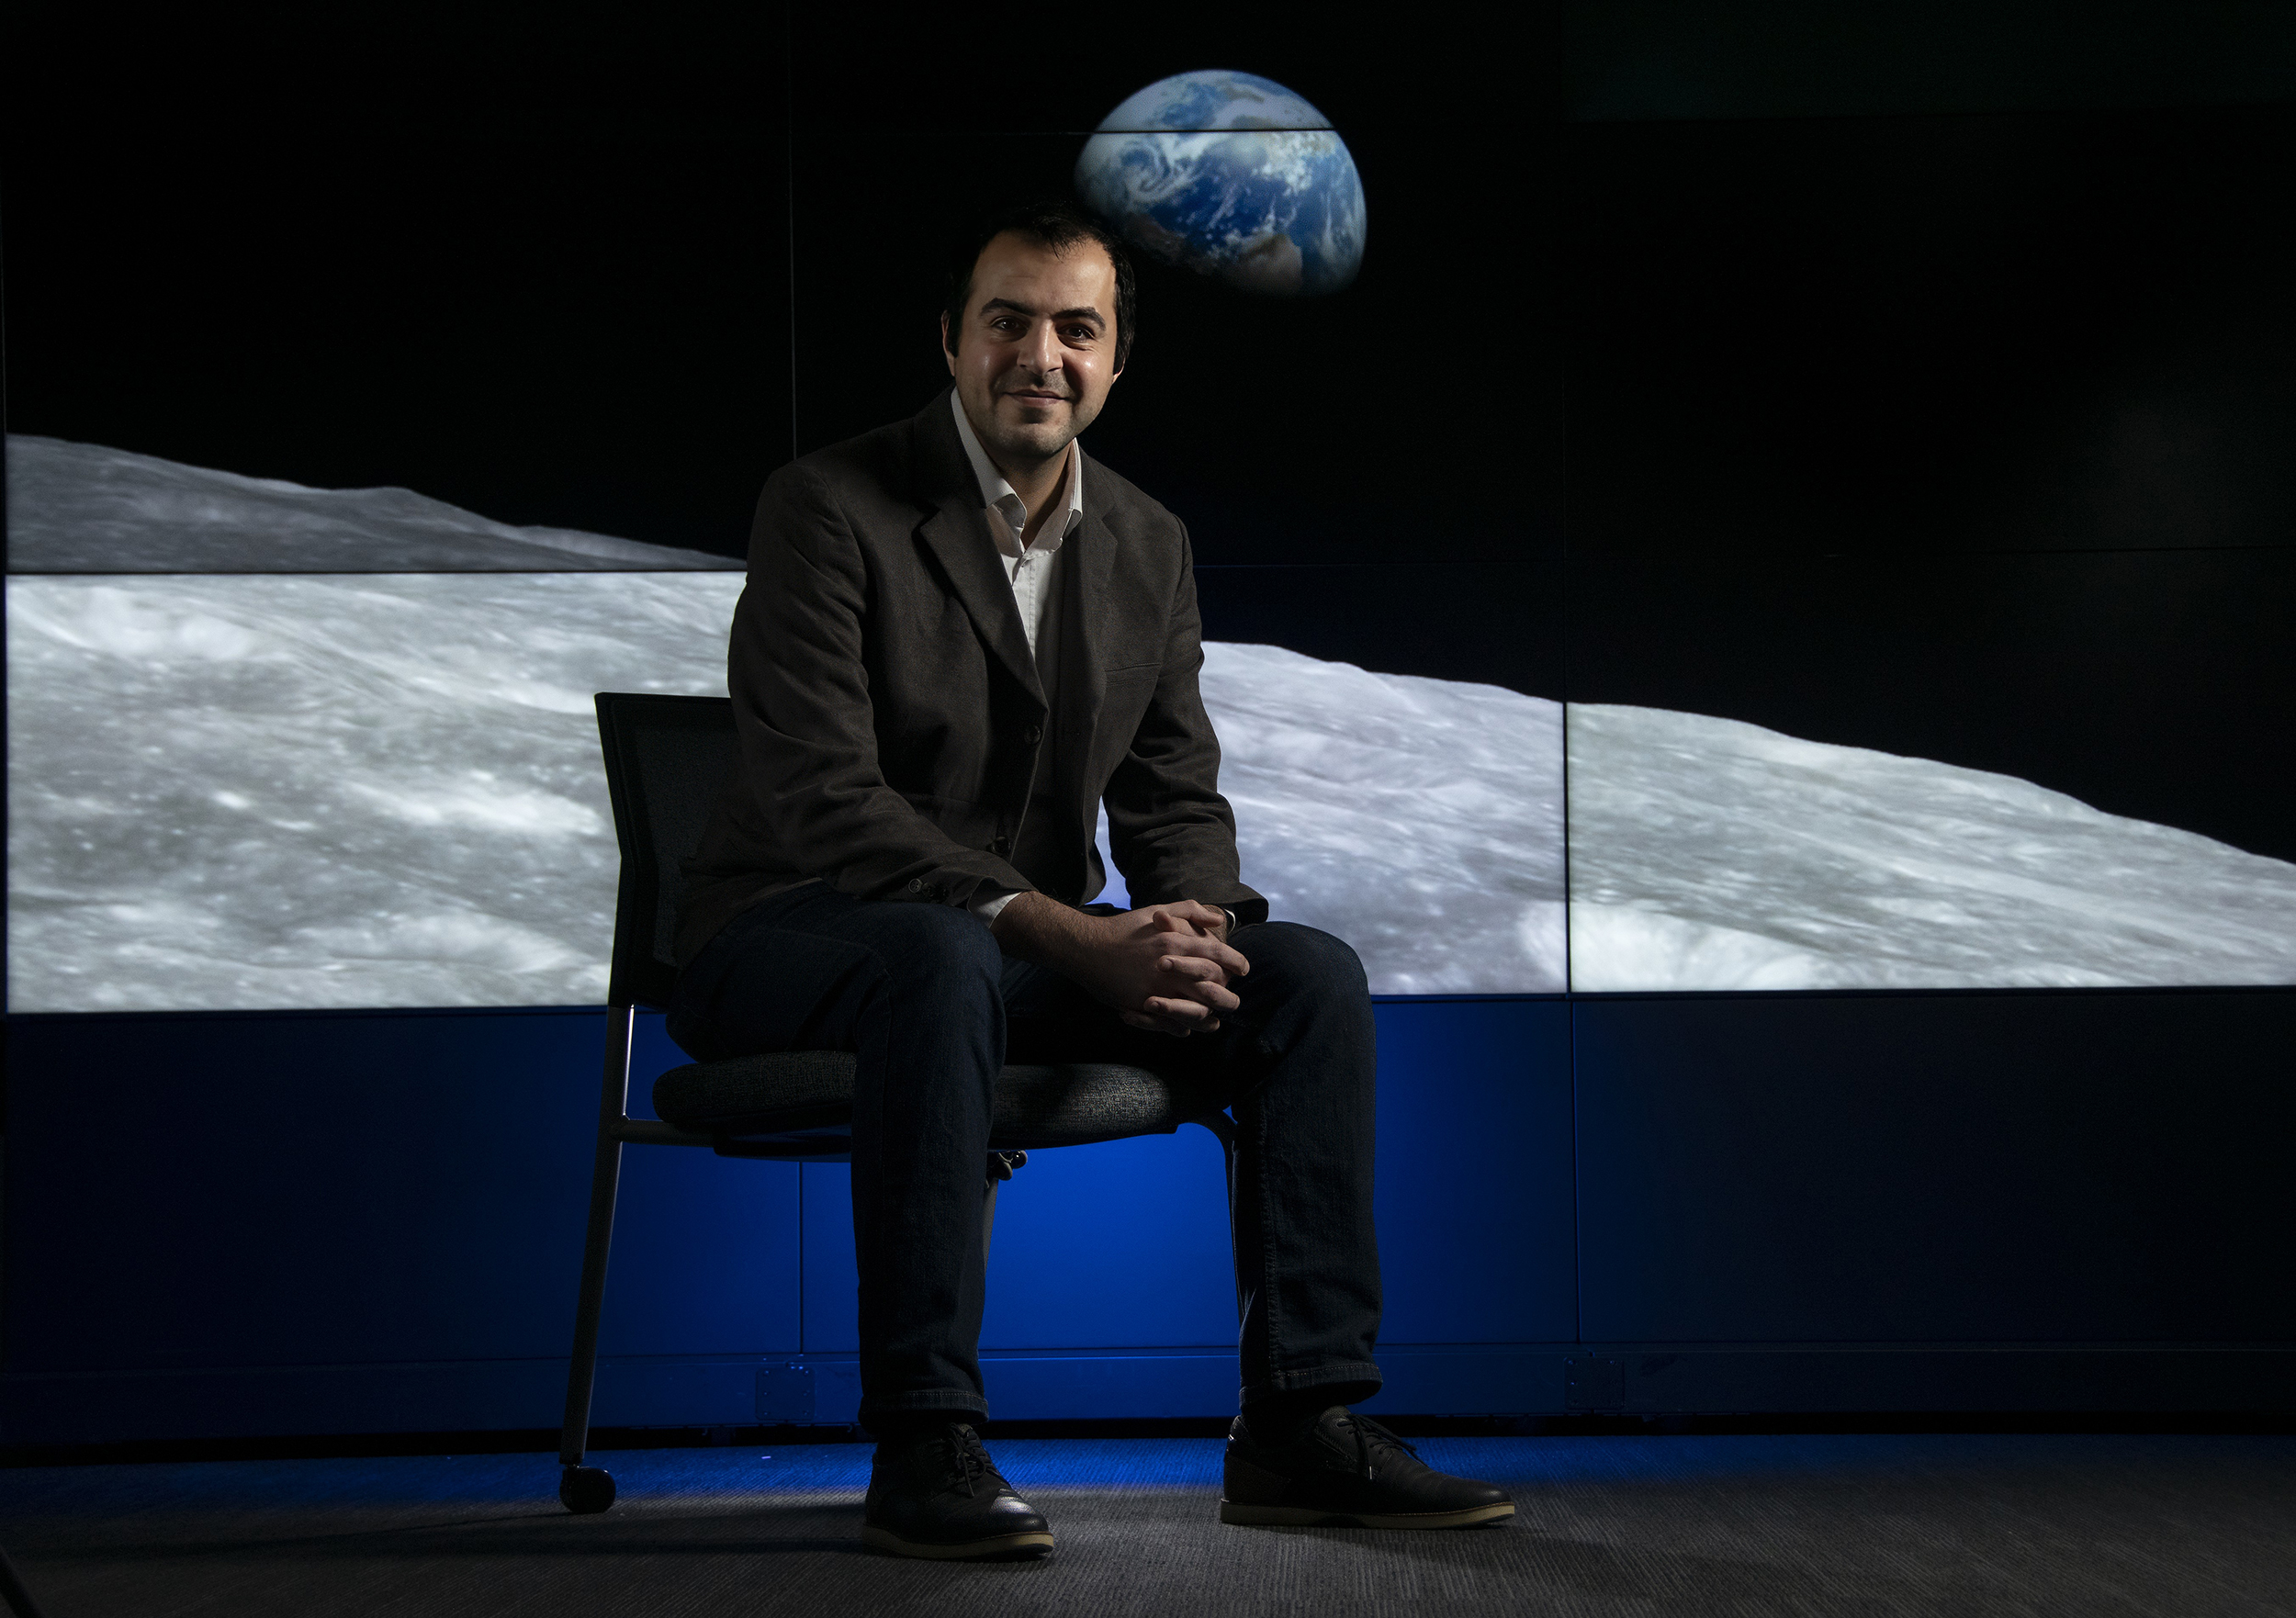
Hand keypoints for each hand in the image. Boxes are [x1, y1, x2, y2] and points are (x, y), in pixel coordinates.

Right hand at [994, 895, 1249, 1035]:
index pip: (1217, 954)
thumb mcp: (1156, 910)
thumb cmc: (1123, 928)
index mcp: (1176, 941)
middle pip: (1212, 988)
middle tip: (1235, 999)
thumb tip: (1217, 918)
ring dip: (1209, 1017)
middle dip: (1228, 997)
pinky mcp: (1142, 1005)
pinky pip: (1171, 1024)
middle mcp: (1171, 967)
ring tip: (1215, 1019)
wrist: (1087, 948)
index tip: (1244, 969)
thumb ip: (1189, 911)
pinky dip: (1183, 1027)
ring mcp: (1157, 989)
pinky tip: (1188, 1026)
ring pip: (1195, 1011)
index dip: (1235, 962)